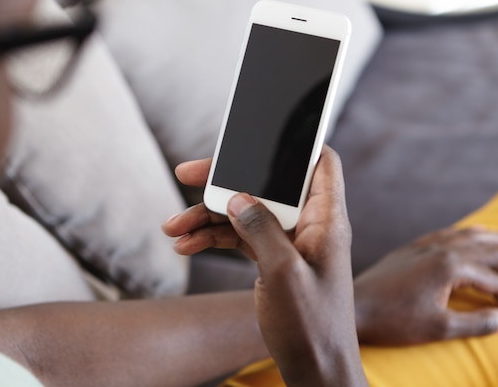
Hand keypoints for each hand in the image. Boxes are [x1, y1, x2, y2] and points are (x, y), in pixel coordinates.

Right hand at [165, 147, 367, 386]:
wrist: (314, 369)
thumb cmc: (311, 326)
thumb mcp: (283, 274)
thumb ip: (261, 228)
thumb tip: (238, 195)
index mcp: (325, 220)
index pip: (319, 162)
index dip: (294, 142)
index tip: (256, 135)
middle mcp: (307, 224)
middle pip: (266, 183)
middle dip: (226, 180)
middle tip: (188, 174)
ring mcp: (288, 241)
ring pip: (245, 211)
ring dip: (208, 215)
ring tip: (172, 228)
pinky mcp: (272, 258)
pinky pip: (239, 236)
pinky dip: (213, 238)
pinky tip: (185, 246)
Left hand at [354, 226, 497, 344]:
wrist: (354, 308)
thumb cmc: (393, 320)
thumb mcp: (438, 328)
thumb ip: (475, 323)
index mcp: (449, 267)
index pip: (494, 282)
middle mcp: (438, 250)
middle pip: (486, 250)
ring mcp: (422, 247)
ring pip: (466, 237)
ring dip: (492, 237)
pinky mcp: (409, 250)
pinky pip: (443, 235)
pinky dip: (462, 233)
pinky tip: (469, 233)